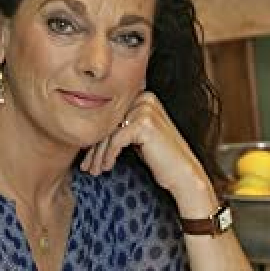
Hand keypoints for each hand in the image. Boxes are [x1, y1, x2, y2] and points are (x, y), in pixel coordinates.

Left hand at [80, 91, 213, 212]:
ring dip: (98, 155)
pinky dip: (108, 156)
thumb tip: (89, 132)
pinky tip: (106, 168)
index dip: (96, 139)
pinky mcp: (143, 123)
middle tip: (86, 167)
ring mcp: (145, 109)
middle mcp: (144, 98)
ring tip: (93, 171)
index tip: (86, 158)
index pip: (110, 117)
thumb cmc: (160, 158)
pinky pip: (115, 141)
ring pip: (109, 134)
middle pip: (107, 124)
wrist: (184, 174)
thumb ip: (120, 127)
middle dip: (94, 148)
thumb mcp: (136, 138)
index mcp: (142, 96)